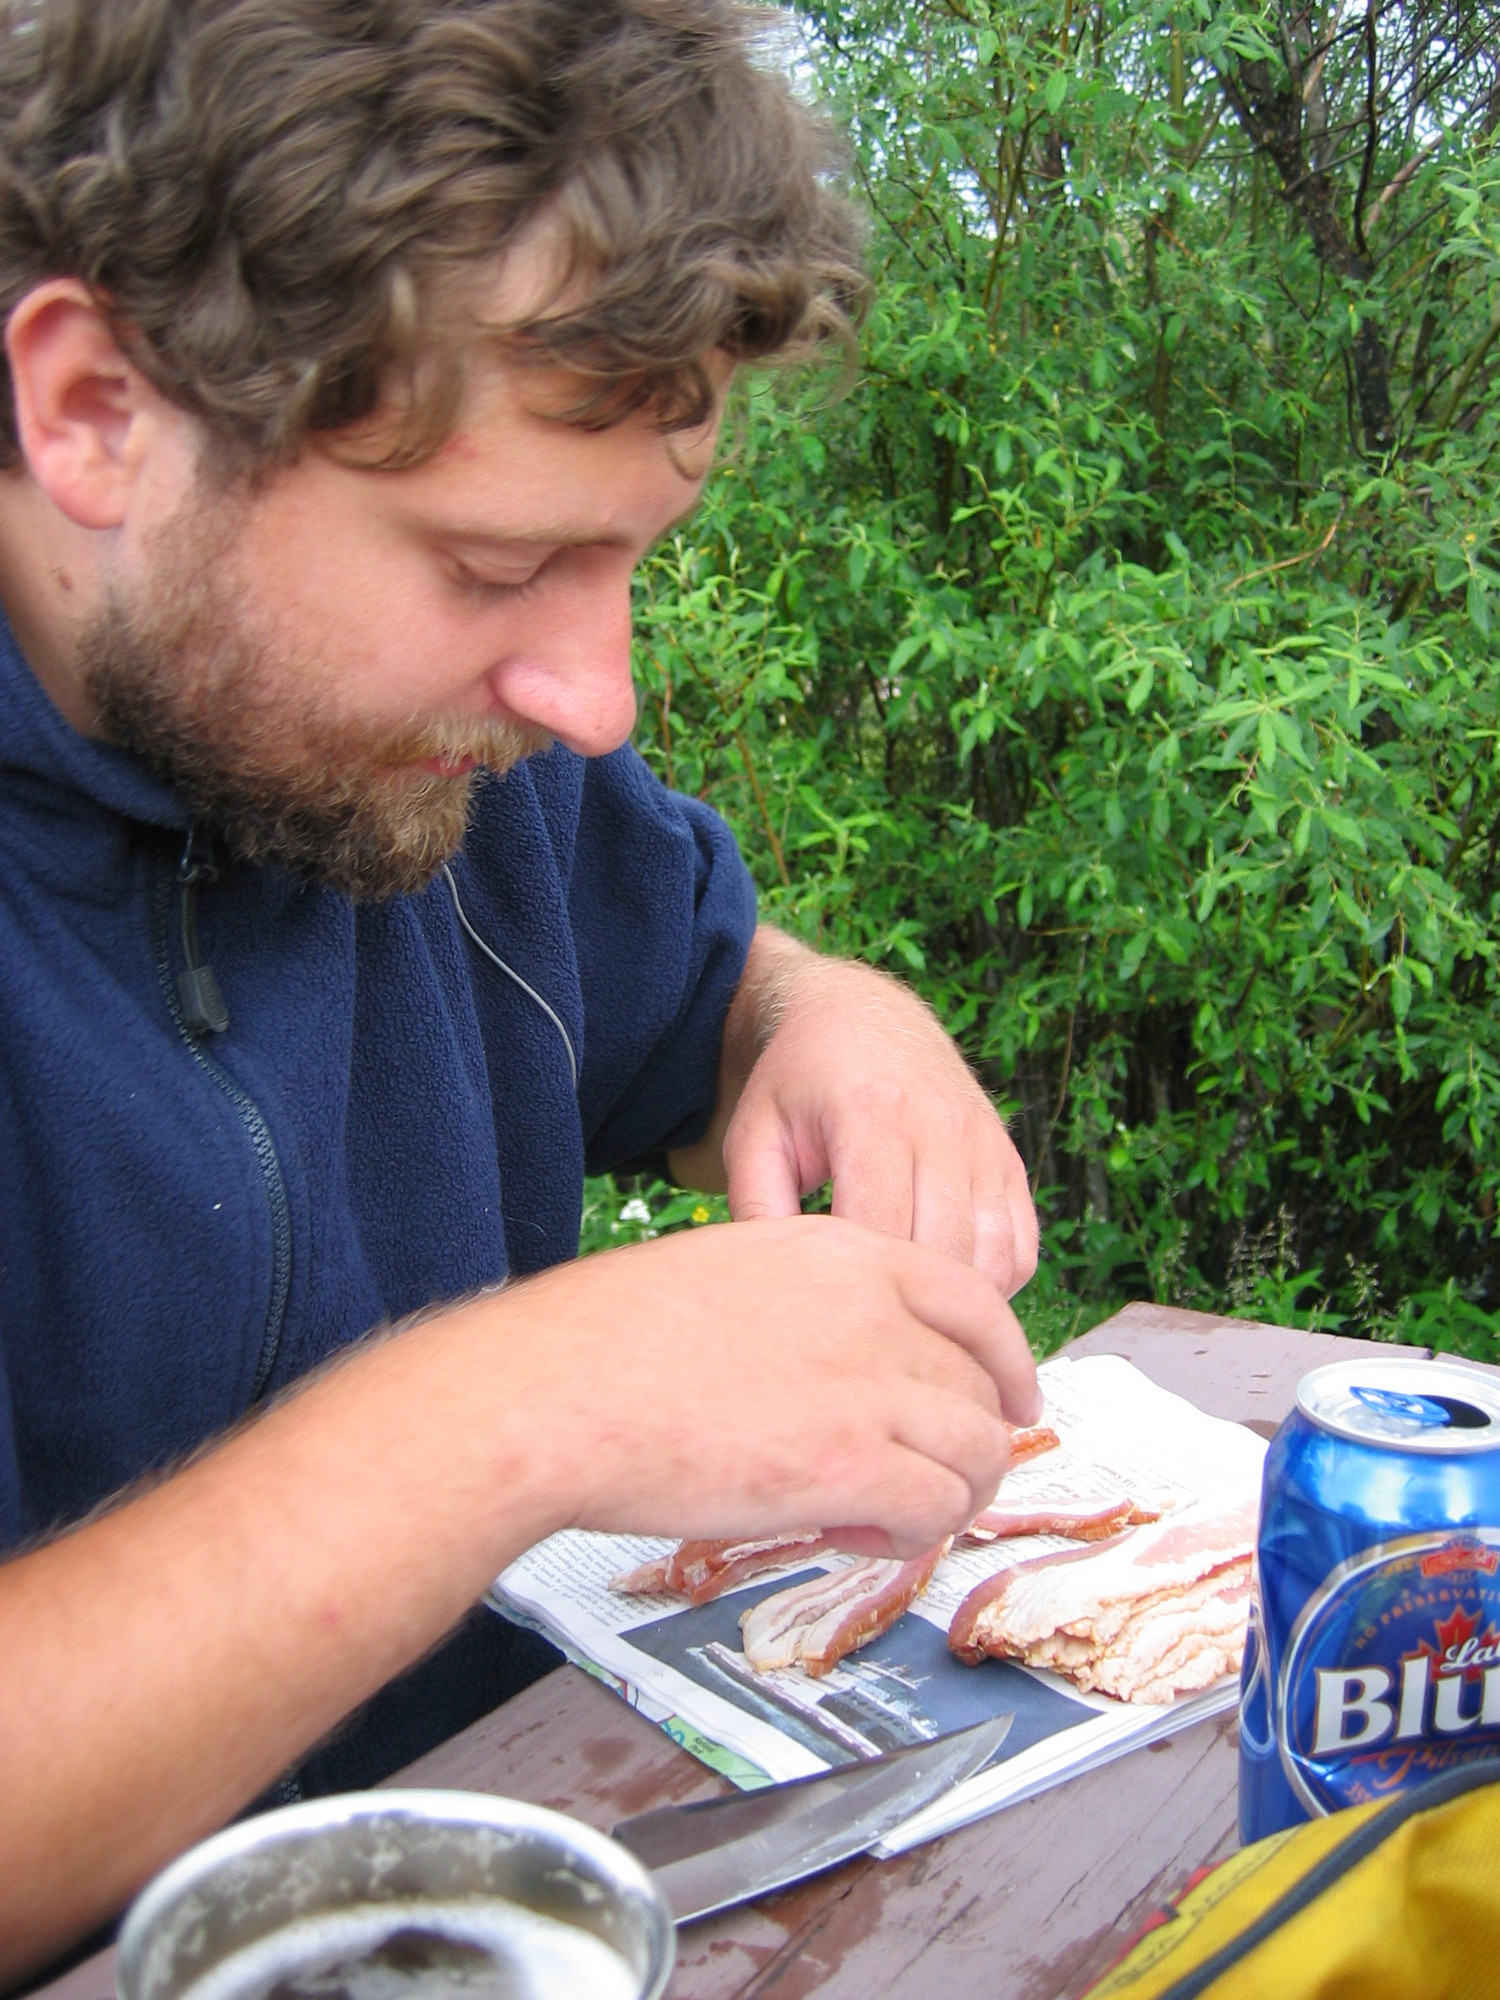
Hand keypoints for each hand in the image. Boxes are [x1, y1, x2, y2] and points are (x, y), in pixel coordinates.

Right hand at [487, 1212, 1040, 1555]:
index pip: (977, 1299)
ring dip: (947, 1496)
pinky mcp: (848, 1467)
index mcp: (843, 1255)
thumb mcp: (727, 1273)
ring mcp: (867, 1386)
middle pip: (983, 1385)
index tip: (1011, 1401)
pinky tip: (856, 1532)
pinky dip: (911, 1535)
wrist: (556, 1389)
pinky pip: (936, 1509)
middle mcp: (872, 1311)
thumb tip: (831, 1364)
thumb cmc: (608, 1340)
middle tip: (923, 1480)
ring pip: (978, 1452)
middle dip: (967, 1443)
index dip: (1008, 1359)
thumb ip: (804, 1306)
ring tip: (886, 1516)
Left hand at [699, 930, 1039, 1299]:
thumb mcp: (755, 1133)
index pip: (881, 1227)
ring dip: (952, 1300)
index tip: (828, 1305)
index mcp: (872, 1113)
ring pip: (993, 1259)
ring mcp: (983, 1144)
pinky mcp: (1008, 1160)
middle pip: (943, 1253)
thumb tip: (777, 1287)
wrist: (861, 1018)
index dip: (857, 1282)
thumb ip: (756, 1206)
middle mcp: (941, 1125)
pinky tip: (942, 1287)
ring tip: (905, 1311)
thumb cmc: (799, 1084)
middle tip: (865, 1324)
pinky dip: (991, 1286)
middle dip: (904, 1299)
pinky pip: (1021, 1250)